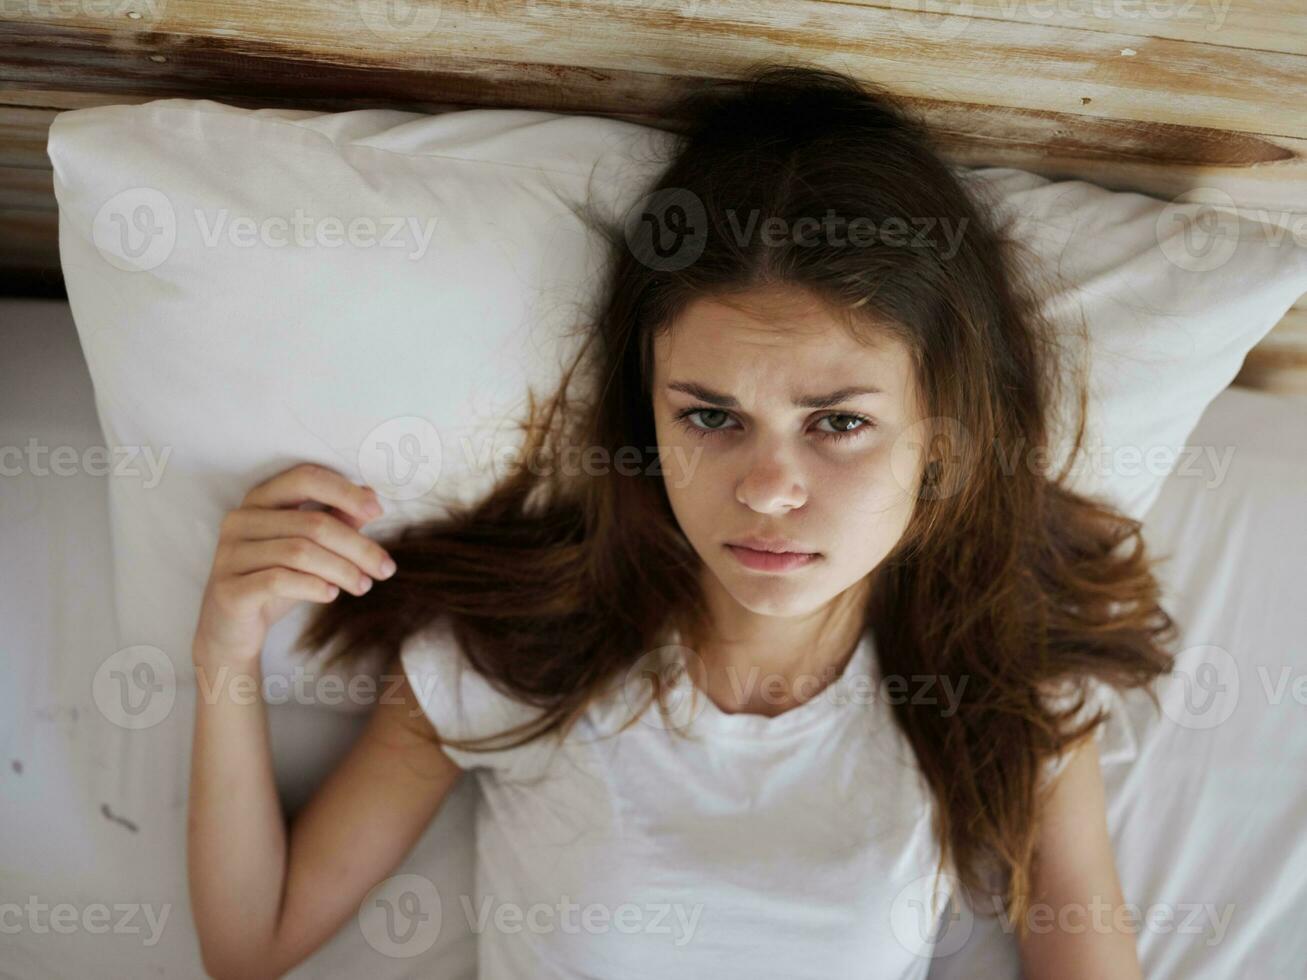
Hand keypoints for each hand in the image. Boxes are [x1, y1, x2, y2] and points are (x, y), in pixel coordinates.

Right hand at [192, 462, 396, 665]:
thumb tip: (372, 497)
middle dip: (357, 546)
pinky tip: (332, 595)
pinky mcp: (228, 589)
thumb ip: (334, 520)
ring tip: (364, 586)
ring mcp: (230, 554)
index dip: (345, 492)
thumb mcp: (307, 550)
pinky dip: (313, 586)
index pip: (305, 479)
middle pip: (312, 523)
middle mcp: (240, 520)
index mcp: (260, 500)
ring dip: (342, 570)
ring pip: (300, 552)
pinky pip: (279, 580)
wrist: (231, 631)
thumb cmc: (273, 582)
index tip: (378, 512)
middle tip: (386, 569)